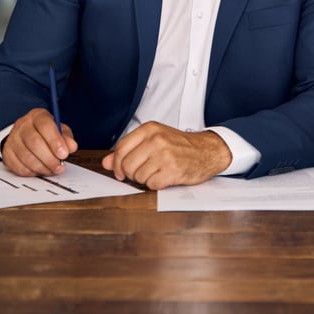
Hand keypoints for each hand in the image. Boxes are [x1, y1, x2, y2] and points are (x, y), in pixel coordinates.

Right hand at [1, 107, 77, 176]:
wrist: (25, 135)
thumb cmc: (45, 133)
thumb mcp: (59, 131)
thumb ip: (67, 138)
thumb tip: (71, 146)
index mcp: (37, 116)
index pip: (45, 125)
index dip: (55, 141)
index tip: (64, 154)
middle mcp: (23, 125)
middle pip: (34, 142)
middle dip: (49, 158)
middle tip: (59, 167)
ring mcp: (13, 139)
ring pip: (26, 157)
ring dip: (42, 167)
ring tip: (52, 170)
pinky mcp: (7, 153)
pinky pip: (19, 167)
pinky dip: (31, 172)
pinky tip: (40, 170)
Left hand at [102, 122, 231, 189]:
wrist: (207, 150)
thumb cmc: (180, 146)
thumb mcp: (154, 140)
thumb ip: (129, 149)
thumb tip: (106, 162)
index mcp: (149, 129)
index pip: (121, 148)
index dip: (117, 164)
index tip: (120, 172)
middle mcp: (156, 139)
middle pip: (127, 164)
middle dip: (131, 174)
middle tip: (142, 173)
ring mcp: (165, 154)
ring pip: (138, 176)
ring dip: (145, 180)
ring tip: (156, 173)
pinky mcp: (173, 170)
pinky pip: (152, 184)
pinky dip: (156, 185)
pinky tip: (164, 177)